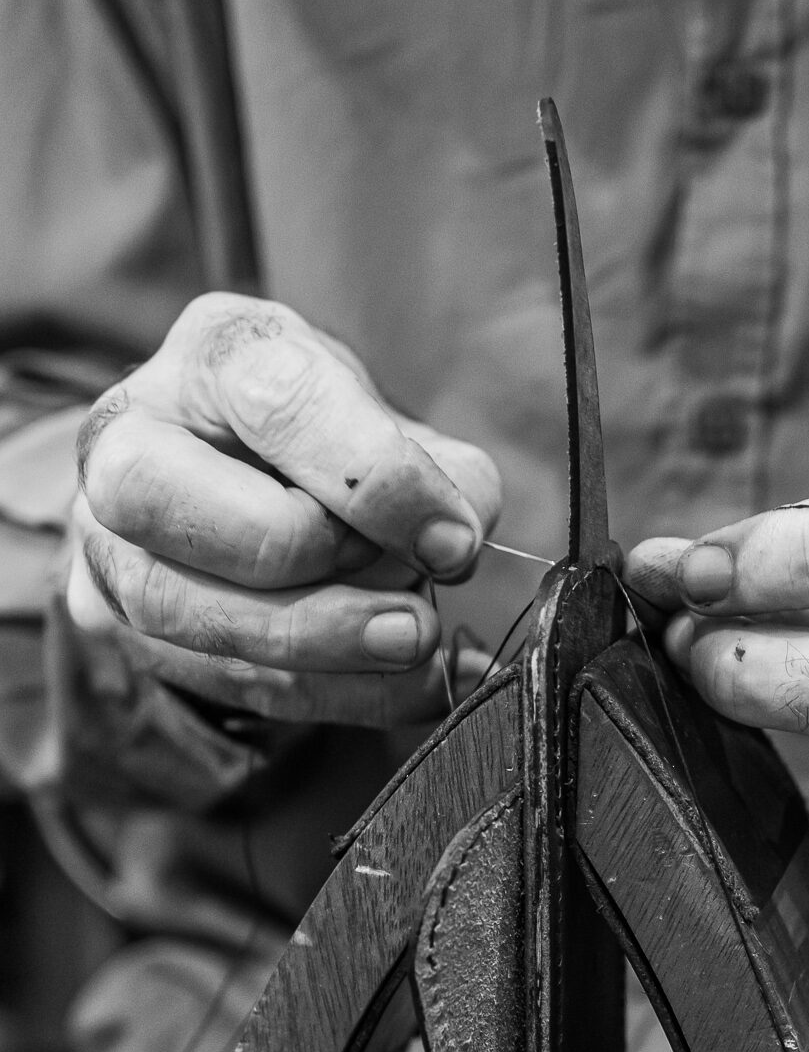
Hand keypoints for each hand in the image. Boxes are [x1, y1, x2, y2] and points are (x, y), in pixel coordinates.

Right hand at [68, 292, 501, 725]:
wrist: (252, 476)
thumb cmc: (332, 437)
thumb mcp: (402, 425)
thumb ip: (444, 471)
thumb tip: (458, 542)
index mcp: (218, 358)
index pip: (276, 403)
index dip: (376, 480)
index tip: (454, 540)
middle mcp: (129, 439)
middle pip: (168, 500)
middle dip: (309, 554)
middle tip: (411, 580)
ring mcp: (107, 540)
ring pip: (184, 609)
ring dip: (323, 641)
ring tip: (416, 638)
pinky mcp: (128, 628)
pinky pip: (227, 678)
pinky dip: (339, 693)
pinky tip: (417, 684)